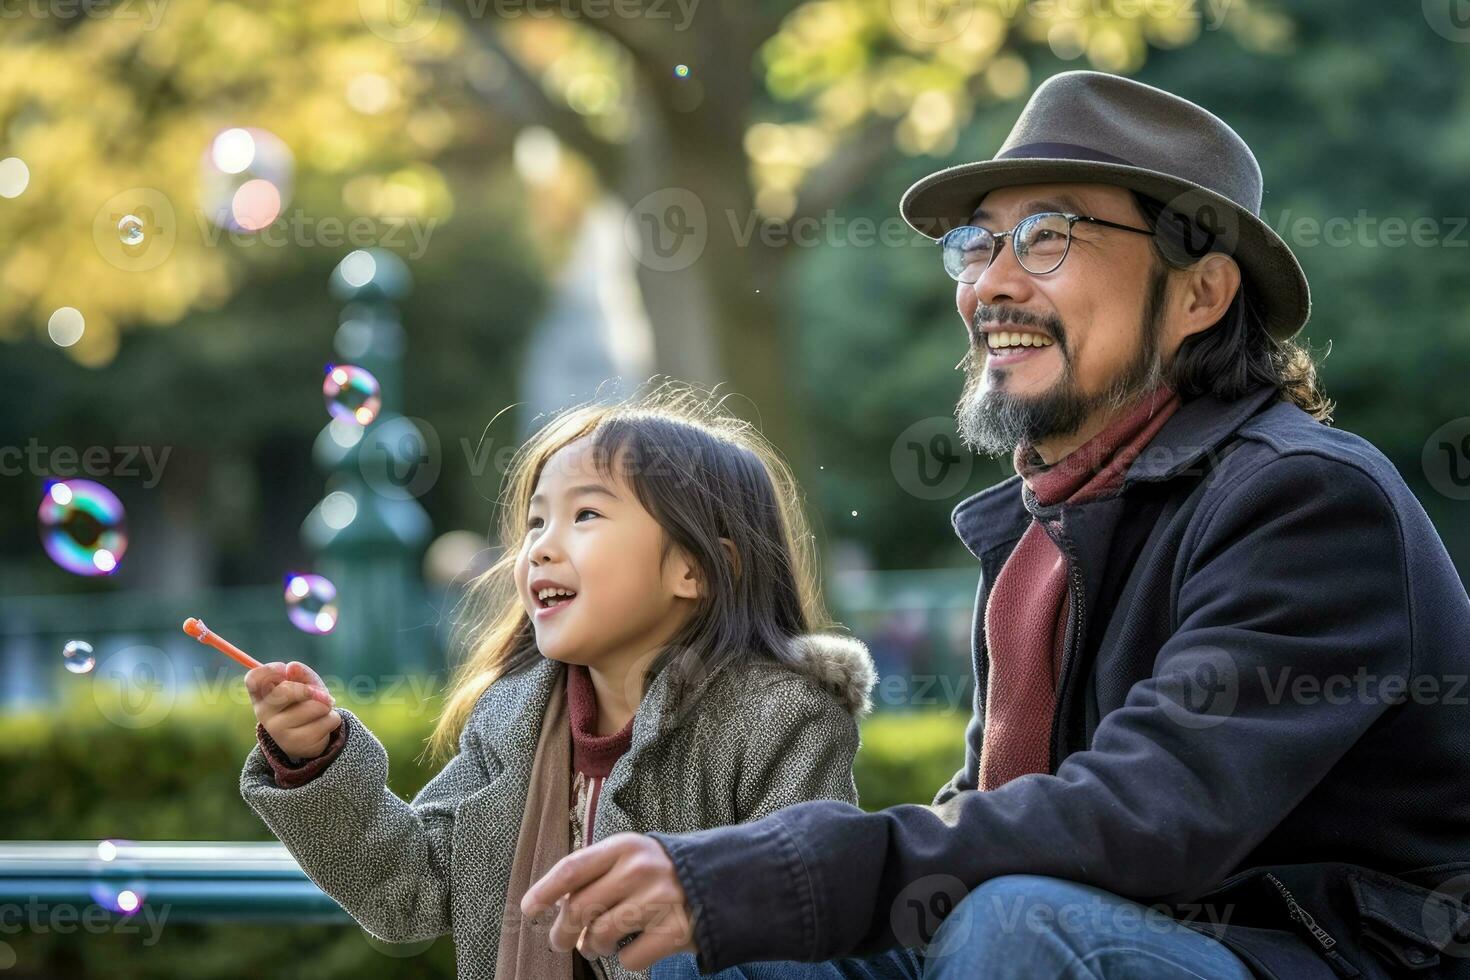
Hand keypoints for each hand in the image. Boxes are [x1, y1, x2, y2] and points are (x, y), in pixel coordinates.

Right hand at [245, 660, 339, 762]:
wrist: (309, 738)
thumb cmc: (304, 702)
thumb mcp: (304, 683)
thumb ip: (300, 673)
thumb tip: (292, 667)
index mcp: (261, 696)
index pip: (253, 679)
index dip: (269, 670)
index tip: (284, 669)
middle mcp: (264, 714)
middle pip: (285, 691)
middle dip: (309, 689)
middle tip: (318, 692)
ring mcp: (278, 731)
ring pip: (315, 707)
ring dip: (326, 705)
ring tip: (321, 711)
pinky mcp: (297, 744)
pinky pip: (327, 721)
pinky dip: (332, 718)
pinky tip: (323, 725)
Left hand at [520, 832, 697, 971]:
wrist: (722, 881)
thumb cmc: (664, 872)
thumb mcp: (633, 856)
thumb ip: (598, 872)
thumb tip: (555, 905)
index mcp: (625, 847)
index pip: (572, 869)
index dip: (545, 891)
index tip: (528, 910)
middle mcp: (639, 870)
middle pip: (580, 908)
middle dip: (562, 932)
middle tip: (560, 942)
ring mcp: (659, 900)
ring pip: (600, 936)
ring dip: (593, 946)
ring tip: (600, 944)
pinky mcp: (675, 931)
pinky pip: (629, 958)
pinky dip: (625, 959)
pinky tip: (634, 946)